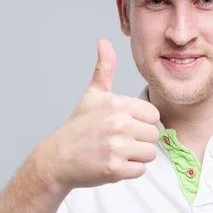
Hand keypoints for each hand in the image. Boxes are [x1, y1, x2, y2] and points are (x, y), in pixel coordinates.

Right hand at [41, 39, 159, 191]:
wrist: (58, 157)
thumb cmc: (79, 125)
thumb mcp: (93, 94)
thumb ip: (104, 69)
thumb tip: (104, 42)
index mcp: (117, 104)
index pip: (153, 115)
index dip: (142, 121)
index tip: (125, 125)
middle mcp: (118, 124)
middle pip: (153, 135)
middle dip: (139, 140)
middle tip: (119, 140)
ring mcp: (116, 147)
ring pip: (149, 153)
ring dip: (136, 156)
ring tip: (117, 151)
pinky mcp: (114, 169)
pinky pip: (140, 170)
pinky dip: (129, 170)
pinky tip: (114, 163)